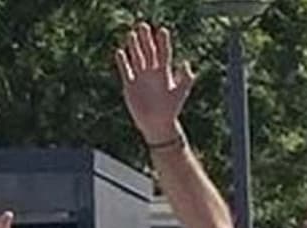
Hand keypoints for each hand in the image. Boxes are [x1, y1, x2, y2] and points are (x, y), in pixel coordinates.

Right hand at [114, 22, 192, 143]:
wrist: (158, 124)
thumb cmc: (171, 110)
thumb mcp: (180, 93)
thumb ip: (185, 79)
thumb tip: (187, 63)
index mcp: (165, 74)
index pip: (164, 54)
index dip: (163, 42)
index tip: (162, 30)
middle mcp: (152, 73)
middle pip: (149, 52)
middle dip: (146, 39)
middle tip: (143, 25)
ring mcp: (141, 78)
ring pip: (137, 58)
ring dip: (134, 47)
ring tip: (131, 34)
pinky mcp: (130, 85)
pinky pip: (126, 70)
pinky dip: (123, 62)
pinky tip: (120, 52)